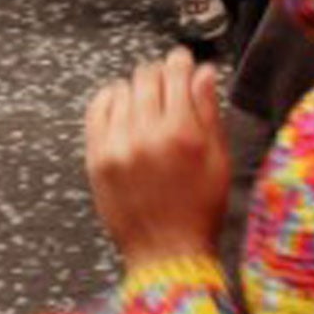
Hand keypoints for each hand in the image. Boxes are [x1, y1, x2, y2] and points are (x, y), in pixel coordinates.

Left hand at [85, 46, 227, 269]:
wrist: (167, 254)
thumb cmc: (199, 211)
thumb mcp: (218, 161)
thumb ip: (208, 112)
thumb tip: (203, 72)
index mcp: (183, 134)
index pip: (176, 75)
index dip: (180, 61)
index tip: (182, 59)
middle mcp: (146, 135)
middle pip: (146, 76)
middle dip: (159, 73)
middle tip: (166, 82)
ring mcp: (117, 145)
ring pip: (122, 89)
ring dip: (136, 89)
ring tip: (147, 104)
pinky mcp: (96, 156)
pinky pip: (97, 109)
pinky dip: (110, 101)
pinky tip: (122, 108)